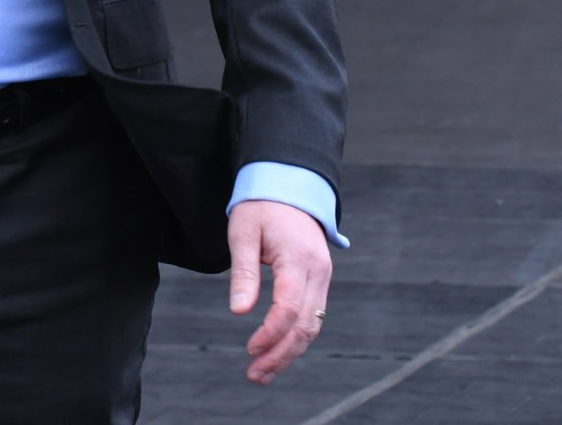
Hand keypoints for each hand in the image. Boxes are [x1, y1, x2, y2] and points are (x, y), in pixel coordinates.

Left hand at [226, 199, 331, 384]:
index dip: (270, 333)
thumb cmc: (261, 207)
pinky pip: (313, 315)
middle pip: (306, 324)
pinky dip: (297, 338)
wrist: (288, 185)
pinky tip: (278, 352)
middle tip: (255, 374)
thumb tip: (238, 311)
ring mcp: (323, 276)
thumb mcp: (243, 233)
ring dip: (290, 352)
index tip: (250, 349)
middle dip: (281, 354)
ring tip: (263, 373)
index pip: (288, 307)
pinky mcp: (319, 280)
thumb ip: (243, 273)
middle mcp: (318, 271)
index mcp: (298, 257)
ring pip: (313, 325)